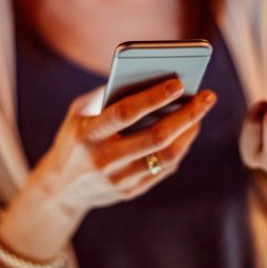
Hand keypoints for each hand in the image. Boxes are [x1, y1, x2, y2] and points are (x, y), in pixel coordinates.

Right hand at [31, 77, 216, 211]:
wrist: (59, 189)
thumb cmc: (74, 138)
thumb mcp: (79, 113)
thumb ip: (107, 94)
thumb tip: (149, 76)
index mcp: (88, 134)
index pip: (125, 113)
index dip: (153, 97)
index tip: (179, 82)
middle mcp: (103, 159)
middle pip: (156, 137)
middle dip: (186, 114)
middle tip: (207, 96)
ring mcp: (118, 179)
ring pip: (165, 156)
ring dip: (189, 132)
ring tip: (200, 114)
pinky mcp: (130, 191)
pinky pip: (163, 170)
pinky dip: (179, 149)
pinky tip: (188, 131)